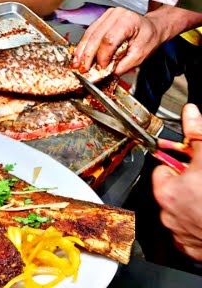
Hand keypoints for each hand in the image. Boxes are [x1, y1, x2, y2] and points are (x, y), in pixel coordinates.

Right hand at [71, 7, 163, 74]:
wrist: (153, 27)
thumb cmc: (149, 38)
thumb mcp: (142, 54)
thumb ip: (125, 64)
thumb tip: (109, 72)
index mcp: (128, 21)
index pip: (109, 40)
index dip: (102, 56)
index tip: (100, 68)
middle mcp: (116, 15)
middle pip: (96, 36)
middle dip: (88, 54)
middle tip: (82, 67)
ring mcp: (107, 15)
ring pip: (90, 33)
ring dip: (82, 49)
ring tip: (77, 62)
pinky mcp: (102, 18)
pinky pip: (90, 31)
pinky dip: (84, 44)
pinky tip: (79, 53)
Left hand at [153, 104, 201, 259]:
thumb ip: (198, 135)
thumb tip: (190, 114)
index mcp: (168, 190)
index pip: (164, 169)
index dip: (181, 165)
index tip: (192, 166)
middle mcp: (168, 214)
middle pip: (173, 190)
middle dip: (188, 185)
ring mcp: (181, 234)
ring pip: (182, 212)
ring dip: (194, 205)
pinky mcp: (193, 249)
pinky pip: (191, 234)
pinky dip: (198, 226)